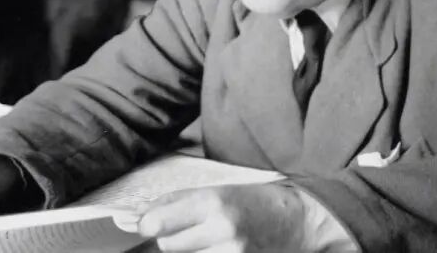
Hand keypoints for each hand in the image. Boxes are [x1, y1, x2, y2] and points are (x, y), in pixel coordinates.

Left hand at [136, 184, 307, 251]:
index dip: (148, 223)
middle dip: (171, 237)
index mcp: (214, 202)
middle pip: (168, 244)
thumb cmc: (255, 201)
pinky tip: (215, 249)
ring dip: (188, 250)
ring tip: (206, 239)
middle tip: (187, 228)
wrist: (297, 221)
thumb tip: (140, 215)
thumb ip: (177, 201)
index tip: (147, 223)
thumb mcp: (217, 190)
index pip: (159, 222)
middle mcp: (221, 230)